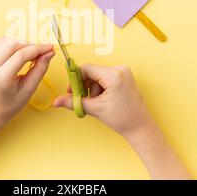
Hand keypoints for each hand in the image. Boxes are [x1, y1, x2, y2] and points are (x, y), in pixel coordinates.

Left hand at [0, 37, 54, 123]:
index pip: (20, 56)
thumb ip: (40, 69)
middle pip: (12, 44)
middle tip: (41, 52)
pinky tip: (19, 53)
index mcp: (0, 79)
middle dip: (30, 45)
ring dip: (22, 44)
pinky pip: (0, 42)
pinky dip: (13, 44)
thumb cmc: (11, 103)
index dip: (38, 49)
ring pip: (6, 40)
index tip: (49, 48)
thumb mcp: (29, 89)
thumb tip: (49, 53)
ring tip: (30, 55)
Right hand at [53, 64, 189, 178]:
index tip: (71, 90)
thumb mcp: (95, 109)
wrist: (140, 127)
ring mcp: (124, 72)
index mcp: (113, 76)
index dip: (76, 78)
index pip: (87, 68)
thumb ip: (73, 102)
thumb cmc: (122, 118)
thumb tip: (56, 101)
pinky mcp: (125, 76)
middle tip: (82, 98)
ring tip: (97, 102)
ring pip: (98, 75)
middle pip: (92, 71)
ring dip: (93, 88)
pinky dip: (100, 87)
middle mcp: (120, 70)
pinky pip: (106, 77)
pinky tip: (103, 98)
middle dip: (85, 85)